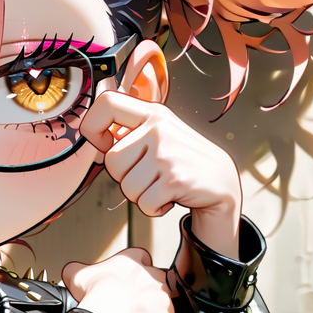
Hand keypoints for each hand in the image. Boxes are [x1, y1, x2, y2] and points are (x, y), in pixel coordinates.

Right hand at [63, 246, 174, 312]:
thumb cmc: (96, 294)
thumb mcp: (77, 274)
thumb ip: (76, 269)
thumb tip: (71, 271)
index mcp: (133, 262)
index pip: (142, 258)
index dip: (135, 271)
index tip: (126, 281)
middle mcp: (152, 277)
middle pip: (157, 282)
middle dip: (146, 294)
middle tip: (130, 305)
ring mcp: (162, 299)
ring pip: (162, 307)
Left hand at [79, 45, 241, 258]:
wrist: (221, 181)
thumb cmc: (183, 159)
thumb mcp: (159, 132)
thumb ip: (128, 128)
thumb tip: (91, 127)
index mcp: (152, 113)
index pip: (106, 104)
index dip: (93, 127)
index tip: (104, 144)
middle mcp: (158, 128)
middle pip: (111, 160)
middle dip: (124, 177)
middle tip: (148, 175)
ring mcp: (166, 153)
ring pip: (126, 186)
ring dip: (140, 195)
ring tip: (160, 185)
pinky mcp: (174, 179)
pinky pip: (142, 203)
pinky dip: (153, 208)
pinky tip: (168, 197)